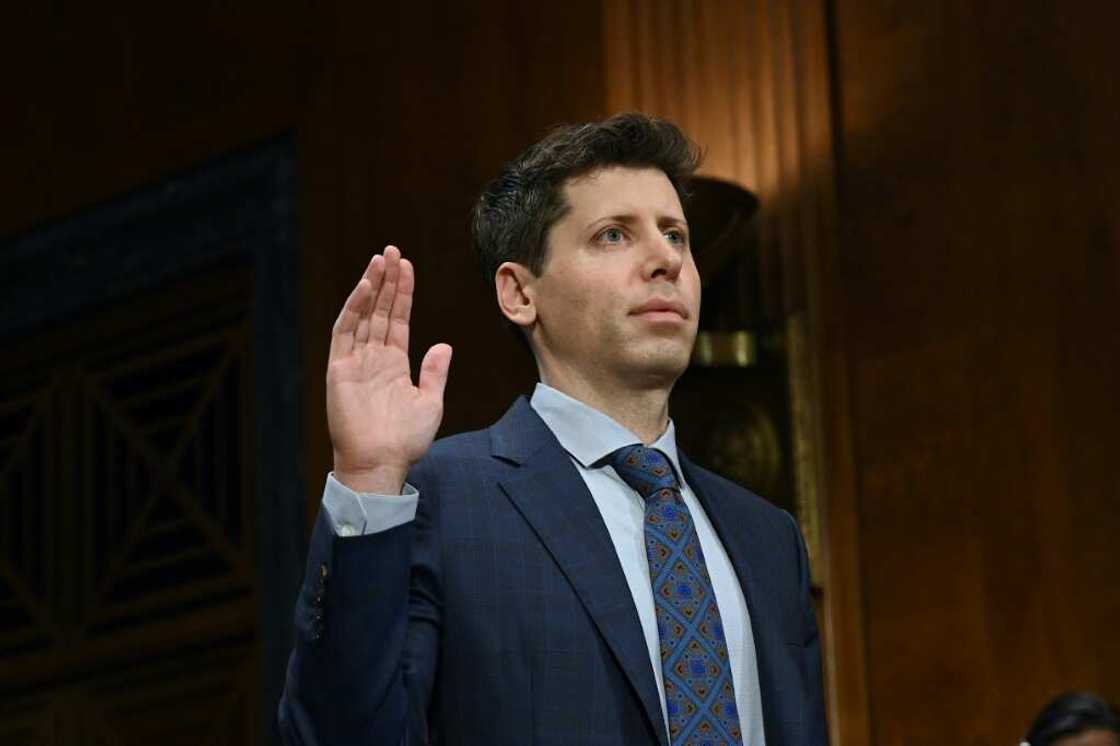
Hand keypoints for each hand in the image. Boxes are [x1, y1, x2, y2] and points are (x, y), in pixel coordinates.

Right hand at [327, 246, 451, 493]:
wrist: (381, 462)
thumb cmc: (406, 440)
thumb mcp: (430, 402)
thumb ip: (435, 373)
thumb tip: (443, 345)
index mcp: (394, 364)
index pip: (397, 319)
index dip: (402, 293)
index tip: (407, 267)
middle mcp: (373, 358)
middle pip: (379, 310)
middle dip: (386, 280)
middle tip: (392, 251)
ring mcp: (355, 361)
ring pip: (362, 315)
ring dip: (371, 286)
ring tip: (380, 259)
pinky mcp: (339, 368)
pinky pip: (345, 332)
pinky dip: (353, 308)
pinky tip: (366, 287)